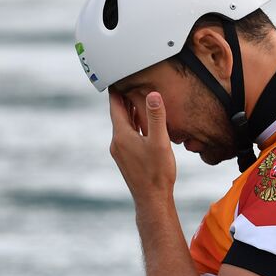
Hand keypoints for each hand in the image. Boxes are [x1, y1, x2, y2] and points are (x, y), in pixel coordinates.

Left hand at [108, 90, 175, 204]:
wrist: (152, 200)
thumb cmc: (157, 172)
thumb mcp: (160, 142)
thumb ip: (155, 117)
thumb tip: (152, 95)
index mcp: (121, 135)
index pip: (115, 106)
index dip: (116, 90)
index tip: (116, 75)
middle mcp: (117, 142)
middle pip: (118, 114)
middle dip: (124, 99)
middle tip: (129, 81)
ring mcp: (120, 152)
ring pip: (123, 126)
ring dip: (130, 113)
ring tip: (137, 98)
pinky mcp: (126, 159)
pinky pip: (128, 136)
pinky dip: (133, 126)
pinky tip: (143, 125)